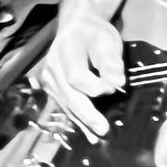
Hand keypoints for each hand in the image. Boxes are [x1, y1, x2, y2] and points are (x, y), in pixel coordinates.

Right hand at [33, 14, 125, 138]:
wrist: (75, 29)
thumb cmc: (94, 34)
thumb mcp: (108, 40)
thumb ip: (112, 61)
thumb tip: (117, 82)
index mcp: (66, 49)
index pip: (76, 76)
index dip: (94, 86)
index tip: (114, 87)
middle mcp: (52, 66)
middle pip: (68, 94)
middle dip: (87, 114)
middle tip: (103, 130)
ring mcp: (48, 79)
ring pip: (66, 104)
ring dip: (82, 121)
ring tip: (97, 137)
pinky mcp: (51, 89)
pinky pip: (65, 106)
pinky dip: (78, 119)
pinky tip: (88, 134)